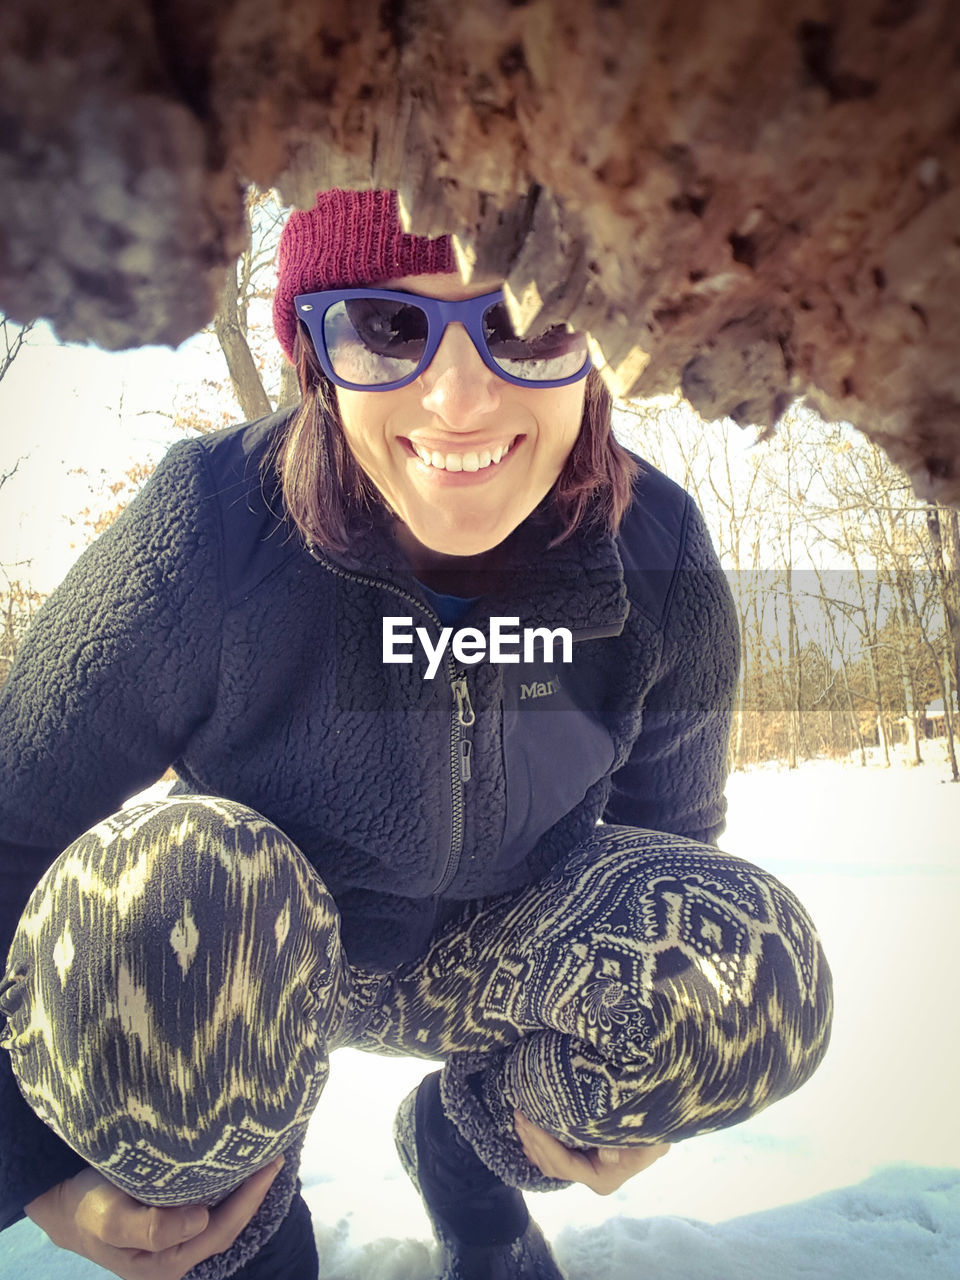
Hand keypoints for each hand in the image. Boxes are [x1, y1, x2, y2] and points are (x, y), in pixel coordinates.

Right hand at [25, 1157, 283, 1279]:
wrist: (65, 1208)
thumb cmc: (88, 1210)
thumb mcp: (111, 1219)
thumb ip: (152, 1228)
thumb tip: (201, 1220)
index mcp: (165, 1264)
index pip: (220, 1231)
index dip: (249, 1200)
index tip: (268, 1165)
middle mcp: (176, 1258)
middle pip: (227, 1227)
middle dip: (254, 1194)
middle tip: (274, 1155)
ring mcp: (175, 1243)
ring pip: (222, 1219)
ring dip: (244, 1192)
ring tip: (263, 1159)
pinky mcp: (173, 1224)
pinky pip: (211, 1209)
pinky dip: (228, 1189)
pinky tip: (237, 1168)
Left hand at [514, 1109, 668, 1195]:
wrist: (663, 1111)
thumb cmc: (657, 1122)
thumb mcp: (650, 1136)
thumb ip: (630, 1144)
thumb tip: (606, 1150)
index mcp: (603, 1177)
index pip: (564, 1164)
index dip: (543, 1143)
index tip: (527, 1120)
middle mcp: (592, 1177)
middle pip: (552, 1165)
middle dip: (532, 1140)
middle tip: (517, 1113)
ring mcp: (586, 1168)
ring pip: (550, 1161)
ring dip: (532, 1140)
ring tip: (518, 1116)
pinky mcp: (583, 1154)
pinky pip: (554, 1152)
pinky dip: (539, 1139)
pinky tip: (528, 1125)